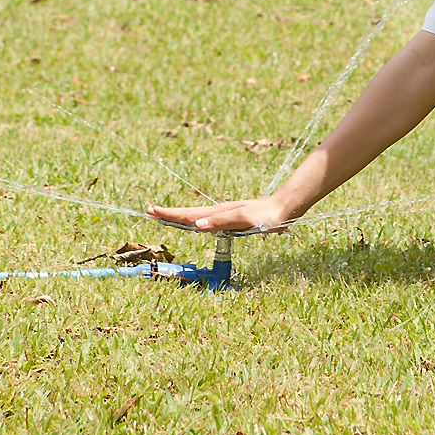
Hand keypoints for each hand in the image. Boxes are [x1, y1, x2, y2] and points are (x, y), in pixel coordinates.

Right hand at [146, 194, 291, 234]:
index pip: (188, 215)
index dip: (170, 214)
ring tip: (165, 216)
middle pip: (189, 214)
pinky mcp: (232, 218)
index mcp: (218, 212)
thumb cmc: (265, 216)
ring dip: (180, 216)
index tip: (151, 211)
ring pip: (197, 216)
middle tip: (150, 212)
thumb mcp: (243, 220)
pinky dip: (195, 221)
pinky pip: (207, 220)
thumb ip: (221, 222)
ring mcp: (225, 214)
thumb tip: (197, 225)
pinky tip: (197, 224)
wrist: (284, 208)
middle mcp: (219, 212)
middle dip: (169, 214)